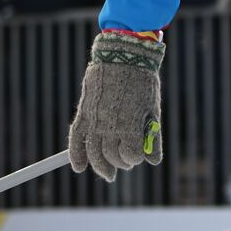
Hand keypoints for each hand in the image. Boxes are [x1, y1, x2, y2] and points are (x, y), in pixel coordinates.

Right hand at [69, 31, 164, 181]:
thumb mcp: (152, 110)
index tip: (138, 157)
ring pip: (93, 152)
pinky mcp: (84, 113)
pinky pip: (76, 139)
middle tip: (125, 164)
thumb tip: (154, 161)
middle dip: (120, 163)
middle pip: (111, 156)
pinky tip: (79, 167)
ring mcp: (94, 120)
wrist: (124, 57)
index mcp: (130, 124)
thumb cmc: (142, 83)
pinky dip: (76, 155)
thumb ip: (153, 137)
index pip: (130, 155)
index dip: (135, 159)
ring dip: (99, 166)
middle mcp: (110, 125)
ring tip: (108, 173)